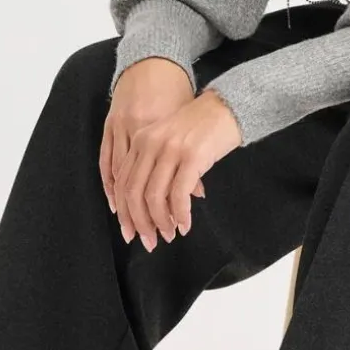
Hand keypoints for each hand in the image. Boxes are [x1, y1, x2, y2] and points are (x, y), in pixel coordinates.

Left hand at [112, 89, 242, 251]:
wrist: (227, 107)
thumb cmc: (200, 128)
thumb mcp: (168, 142)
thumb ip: (154, 168)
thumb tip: (151, 209)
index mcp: (140, 140)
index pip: (122, 183)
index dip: (125, 213)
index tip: (130, 233)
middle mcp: (150, 143)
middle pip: (134, 192)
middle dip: (140, 223)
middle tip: (149, 242)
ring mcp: (171, 149)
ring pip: (154, 196)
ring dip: (161, 222)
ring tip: (170, 234)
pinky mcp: (192, 156)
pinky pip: (179, 194)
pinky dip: (181, 214)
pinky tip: (186, 224)